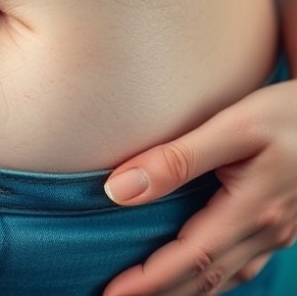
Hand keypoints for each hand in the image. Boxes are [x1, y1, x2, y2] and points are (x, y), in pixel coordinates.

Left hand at [102, 79, 296, 294]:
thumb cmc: (289, 113)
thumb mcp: (233, 125)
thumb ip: (176, 159)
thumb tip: (119, 190)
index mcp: (252, 211)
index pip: (190, 259)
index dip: (148, 282)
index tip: (111, 294)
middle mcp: (267, 232)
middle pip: (204, 280)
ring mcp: (277, 234)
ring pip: (223, 279)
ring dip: (182, 292)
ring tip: (143, 294)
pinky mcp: (280, 227)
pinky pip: (239, 267)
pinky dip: (208, 279)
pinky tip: (188, 275)